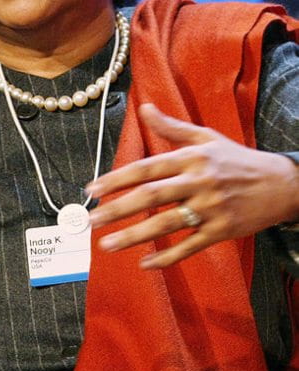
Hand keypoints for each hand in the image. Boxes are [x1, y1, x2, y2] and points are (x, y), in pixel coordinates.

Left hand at [87, 103, 298, 268]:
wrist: (281, 183)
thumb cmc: (237, 158)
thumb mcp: (205, 137)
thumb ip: (171, 126)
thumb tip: (143, 107)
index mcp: (191, 158)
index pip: (147, 168)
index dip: (117, 179)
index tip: (92, 190)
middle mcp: (198, 181)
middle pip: (151, 196)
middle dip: (117, 209)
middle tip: (91, 221)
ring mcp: (210, 208)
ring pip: (166, 224)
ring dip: (134, 235)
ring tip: (107, 245)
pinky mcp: (222, 231)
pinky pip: (190, 246)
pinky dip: (167, 257)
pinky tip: (145, 263)